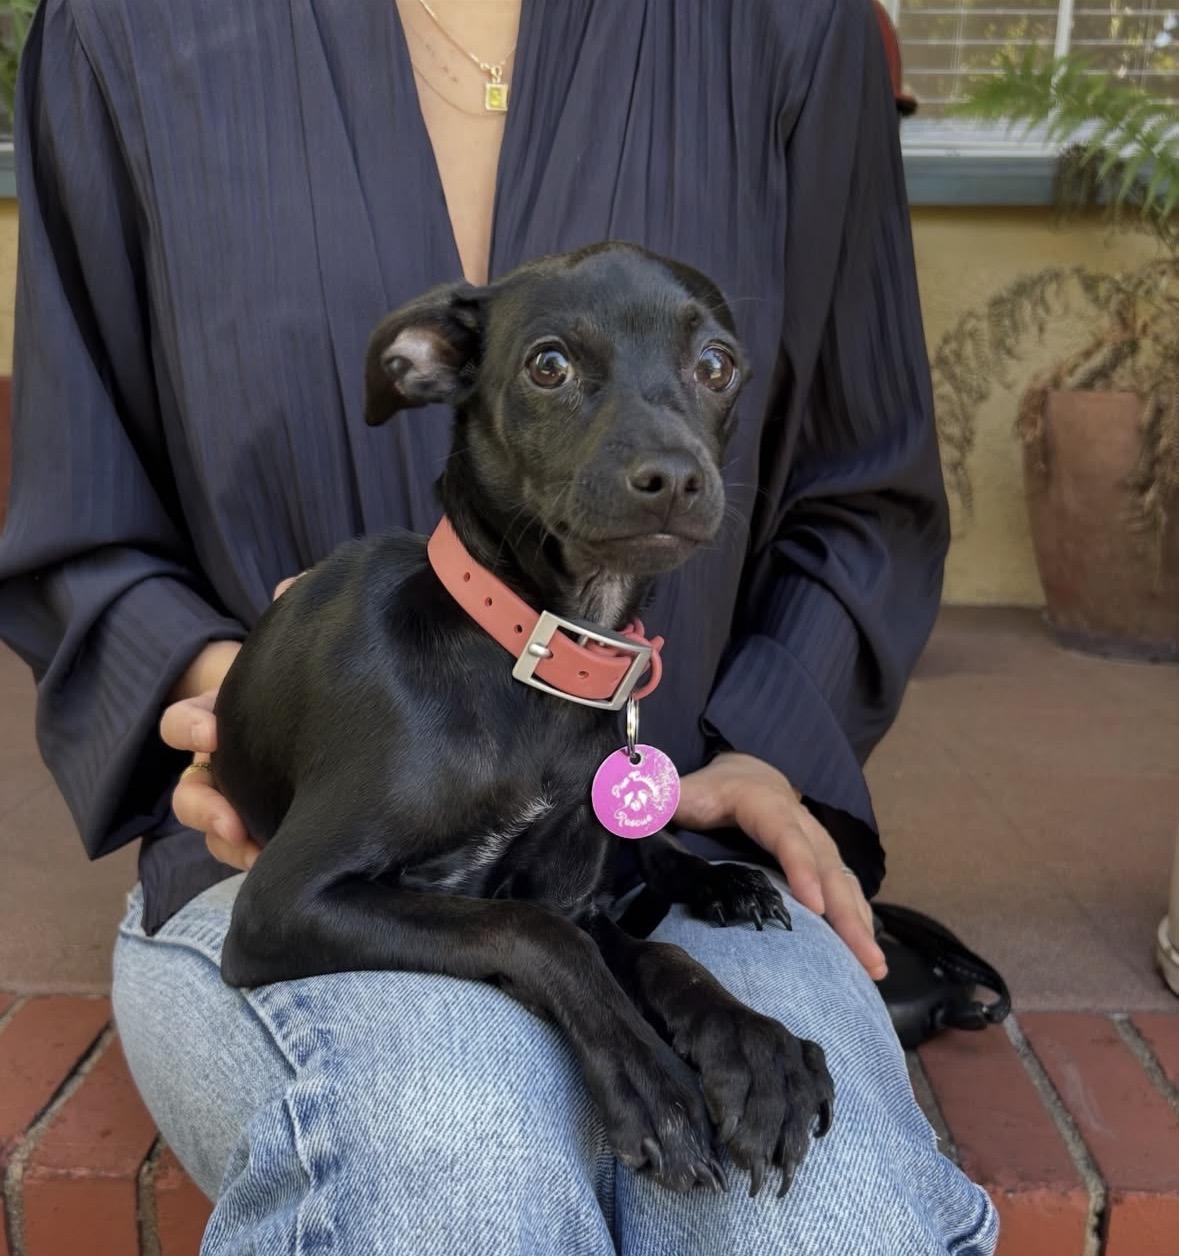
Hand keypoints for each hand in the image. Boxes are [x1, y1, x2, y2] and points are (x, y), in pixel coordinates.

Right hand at [160, 575, 303, 870]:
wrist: (337, 704)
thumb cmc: (303, 675)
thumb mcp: (294, 645)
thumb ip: (295, 611)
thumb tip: (293, 585)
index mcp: (220, 718)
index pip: (182, 725)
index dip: (190, 729)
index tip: (213, 733)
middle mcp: (223, 763)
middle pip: (189, 793)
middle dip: (204, 804)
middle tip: (231, 816)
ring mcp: (243, 796)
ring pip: (214, 828)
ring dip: (227, 840)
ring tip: (255, 848)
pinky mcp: (269, 823)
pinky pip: (248, 850)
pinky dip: (256, 856)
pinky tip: (279, 859)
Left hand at [674, 752, 887, 978]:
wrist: (745, 772)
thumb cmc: (708, 789)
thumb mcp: (680, 789)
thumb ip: (653, 799)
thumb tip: (624, 807)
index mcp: (766, 804)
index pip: (786, 836)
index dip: (802, 869)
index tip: (814, 907)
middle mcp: (802, 824)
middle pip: (828, 869)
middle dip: (847, 915)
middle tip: (863, 958)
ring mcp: (819, 845)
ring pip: (845, 884)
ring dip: (861, 926)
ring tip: (874, 969)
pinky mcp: (826, 864)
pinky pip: (848, 893)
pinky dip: (860, 924)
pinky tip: (868, 960)